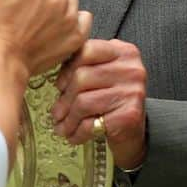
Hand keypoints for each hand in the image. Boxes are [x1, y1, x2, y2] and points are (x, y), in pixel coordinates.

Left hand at [51, 38, 146, 170]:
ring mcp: (132, 92)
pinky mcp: (129, 115)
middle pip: (82, 77)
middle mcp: (131, 69)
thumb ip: (84, 64)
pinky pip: (92, 123)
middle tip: (56, 112)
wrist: (134, 131)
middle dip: (64, 99)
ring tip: (61, 127)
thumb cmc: (113, 100)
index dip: (67, 69)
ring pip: (83, 102)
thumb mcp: (102, 74)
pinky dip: (78, 132)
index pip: (86, 50)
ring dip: (68, 119)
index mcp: (123, 52)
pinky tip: (73, 136)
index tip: (59, 85)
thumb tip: (51, 68)